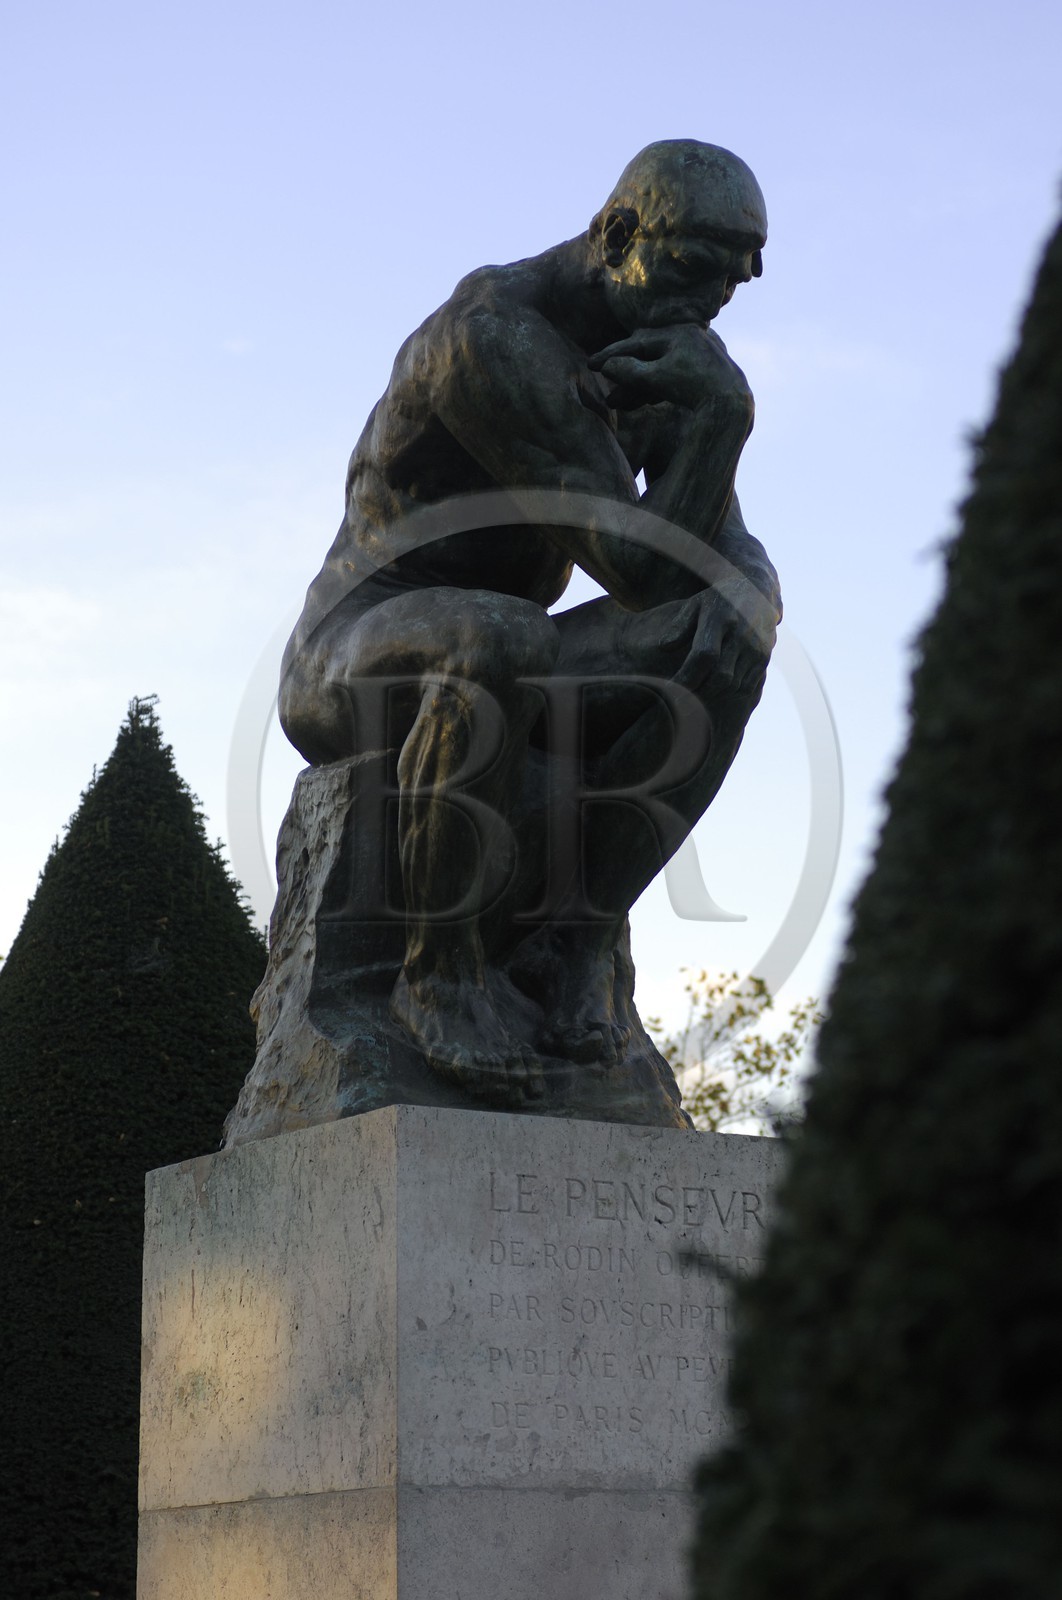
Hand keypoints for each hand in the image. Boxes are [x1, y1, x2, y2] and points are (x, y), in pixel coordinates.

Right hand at [588, 324, 751, 413]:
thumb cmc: (693, 388)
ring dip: (637, 386)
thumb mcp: (656, 379)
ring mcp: (698, 353)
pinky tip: (644, 402)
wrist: (730, 404)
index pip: (635, 344)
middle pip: (646, 355)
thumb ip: (630, 371)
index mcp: (676, 332)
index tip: (590, 364)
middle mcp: (688, 336)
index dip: (610, 355)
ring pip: (659, 368)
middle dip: (622, 372)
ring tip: (617, 403)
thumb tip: (607, 366)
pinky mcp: (705, 371)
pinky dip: (657, 388)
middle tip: (599, 377)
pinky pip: (674, 376)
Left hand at [672, 579, 777, 697]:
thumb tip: (662, 647)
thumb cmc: (717, 601)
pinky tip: (713, 692)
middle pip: (720, 676)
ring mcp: (756, 647)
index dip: (687, 676)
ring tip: (693, 698)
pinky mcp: (764, 657)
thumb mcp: (695, 605)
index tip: (669, 690)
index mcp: (720, 618)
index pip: (704, 655)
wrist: (757, 591)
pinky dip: (727, 693)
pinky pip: (745, 686)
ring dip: (711, 695)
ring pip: (732, 684)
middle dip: (697, 692)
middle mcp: (741, 633)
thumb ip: (679, 626)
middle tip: (679, 700)